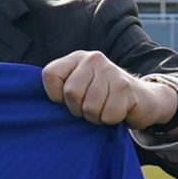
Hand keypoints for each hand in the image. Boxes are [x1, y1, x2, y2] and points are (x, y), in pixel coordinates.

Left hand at [41, 51, 177, 130]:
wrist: (142, 100)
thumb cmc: (103, 98)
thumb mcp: (80, 89)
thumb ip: (60, 91)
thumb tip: (36, 106)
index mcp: (77, 58)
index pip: (50, 75)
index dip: (56, 96)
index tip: (68, 100)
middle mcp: (93, 59)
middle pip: (71, 93)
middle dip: (79, 109)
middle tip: (91, 107)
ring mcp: (111, 71)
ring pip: (90, 107)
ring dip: (96, 117)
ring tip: (104, 108)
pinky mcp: (126, 87)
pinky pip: (108, 115)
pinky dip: (111, 120)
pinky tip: (118, 111)